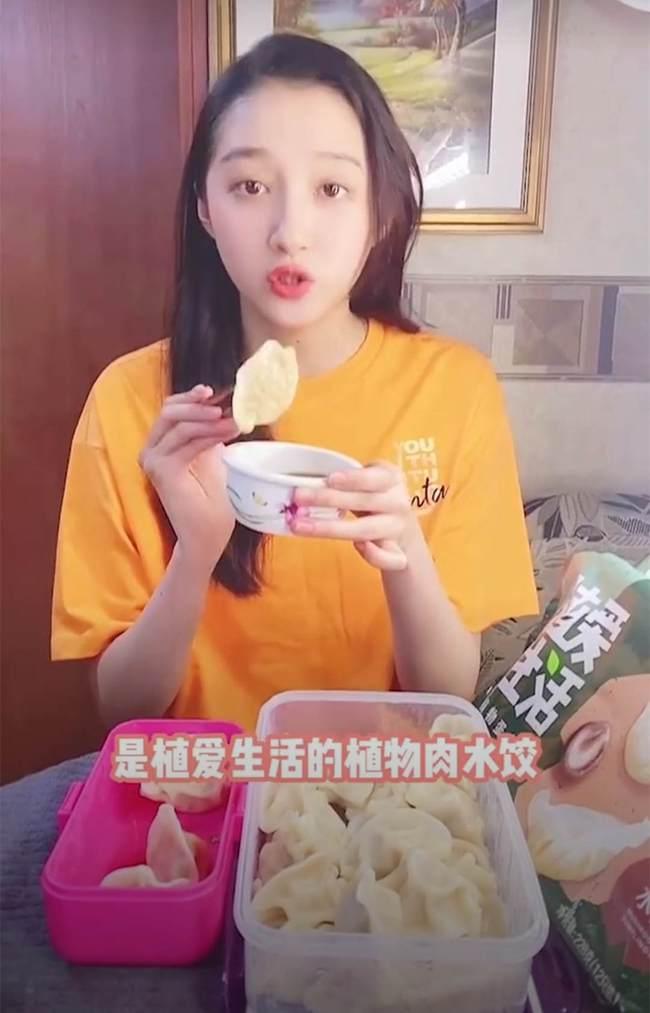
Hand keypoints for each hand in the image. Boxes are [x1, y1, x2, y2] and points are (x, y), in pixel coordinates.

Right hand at [139, 385, 239, 571]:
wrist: (207, 532)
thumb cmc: (212, 499)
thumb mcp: (211, 455)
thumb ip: (208, 431)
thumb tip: (223, 404)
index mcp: (161, 444)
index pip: (170, 410)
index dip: (190, 397)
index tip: (215, 391)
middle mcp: (151, 450)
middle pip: (169, 411)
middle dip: (199, 404)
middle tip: (225, 403)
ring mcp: (153, 459)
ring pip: (180, 424)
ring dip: (210, 419)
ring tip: (235, 420)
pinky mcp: (161, 469)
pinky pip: (186, 440)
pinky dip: (210, 433)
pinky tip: (228, 431)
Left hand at [290, 462, 419, 570]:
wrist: (400, 524)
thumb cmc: (373, 496)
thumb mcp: (365, 480)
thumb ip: (343, 481)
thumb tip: (301, 484)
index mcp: (391, 478)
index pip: (373, 477)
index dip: (352, 478)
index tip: (329, 479)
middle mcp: (397, 503)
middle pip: (363, 502)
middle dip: (328, 499)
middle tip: (298, 498)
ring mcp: (397, 529)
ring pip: (366, 530)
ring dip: (331, 528)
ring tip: (300, 526)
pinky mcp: (398, 552)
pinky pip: (391, 558)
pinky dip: (376, 555)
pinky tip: (358, 547)